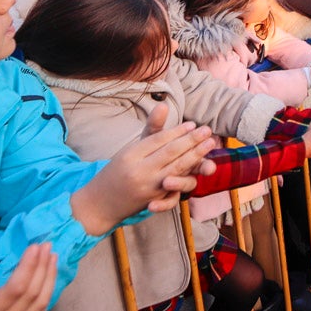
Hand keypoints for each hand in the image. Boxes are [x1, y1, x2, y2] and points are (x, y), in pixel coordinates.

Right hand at [71, 103, 216, 235]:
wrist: (100, 204)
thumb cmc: (118, 171)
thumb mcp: (131, 149)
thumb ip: (151, 129)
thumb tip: (164, 105)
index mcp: (131, 154)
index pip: (159, 140)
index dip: (178, 132)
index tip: (193, 124)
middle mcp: (139, 170)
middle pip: (170, 152)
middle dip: (191, 140)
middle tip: (207, 130)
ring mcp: (148, 188)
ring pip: (177, 169)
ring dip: (196, 156)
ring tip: (210, 144)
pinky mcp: (154, 201)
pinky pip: (176, 187)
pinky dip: (188, 178)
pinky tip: (200, 168)